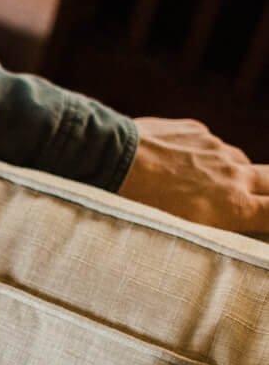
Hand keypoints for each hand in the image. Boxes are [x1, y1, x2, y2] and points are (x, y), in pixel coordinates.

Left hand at [118, 117, 268, 231]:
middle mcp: (234, 174)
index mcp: (234, 206)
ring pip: (236, 162)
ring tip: (192, 187)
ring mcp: (216, 148)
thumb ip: (215, 228)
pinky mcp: (196, 130)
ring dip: (226, 174)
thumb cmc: (138, 207)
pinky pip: (206, 146)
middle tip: (254, 197)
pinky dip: (196, 156)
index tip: (265, 216)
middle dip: (267, 189)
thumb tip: (228, 226)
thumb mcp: (181, 233)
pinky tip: (170, 166)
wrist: (111, 159)